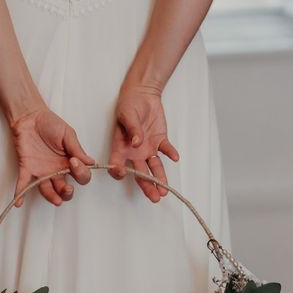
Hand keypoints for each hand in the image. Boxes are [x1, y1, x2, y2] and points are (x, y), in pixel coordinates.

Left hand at [10, 105, 94, 206]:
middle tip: (67, 189)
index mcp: (69, 162)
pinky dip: (20, 193)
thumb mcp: (68, 134)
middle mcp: (56, 170)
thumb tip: (92, 162)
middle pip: (64, 189)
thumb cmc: (50, 123)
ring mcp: (41, 171)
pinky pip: (23, 183)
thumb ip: (77, 149)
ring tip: (56, 200)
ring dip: (51, 196)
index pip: (80, 176)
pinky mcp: (27, 168)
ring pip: (47, 190)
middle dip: (67, 193)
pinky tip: (18, 202)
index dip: (80, 173)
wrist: (30, 116)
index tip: (75, 161)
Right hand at [108, 85, 179, 202]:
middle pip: (139, 173)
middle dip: (147, 185)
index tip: (122, 173)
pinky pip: (166, 150)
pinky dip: (170, 153)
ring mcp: (147, 148)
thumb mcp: (127, 114)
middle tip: (154, 197)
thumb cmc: (129, 104)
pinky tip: (174, 158)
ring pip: (154, 167)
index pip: (117, 164)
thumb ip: (132, 129)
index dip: (118, 171)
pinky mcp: (160, 141)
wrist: (142, 95)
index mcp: (121, 147)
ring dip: (159, 178)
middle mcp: (134, 152)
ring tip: (165, 192)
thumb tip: (136, 142)